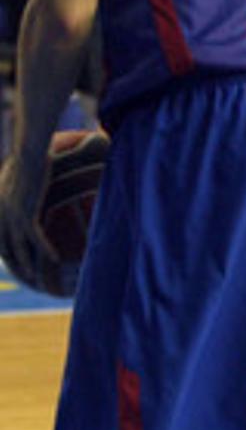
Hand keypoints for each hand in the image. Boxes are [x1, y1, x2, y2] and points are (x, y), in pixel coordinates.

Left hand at [0, 155, 56, 290]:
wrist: (27, 153)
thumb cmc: (27, 154)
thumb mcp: (20, 170)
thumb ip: (21, 182)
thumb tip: (35, 181)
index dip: (2, 249)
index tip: (9, 259)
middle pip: (3, 247)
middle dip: (11, 262)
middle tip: (21, 274)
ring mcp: (11, 217)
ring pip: (17, 248)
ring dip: (25, 265)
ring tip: (33, 276)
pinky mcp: (25, 215)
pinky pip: (36, 239)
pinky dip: (45, 250)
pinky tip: (55, 258)